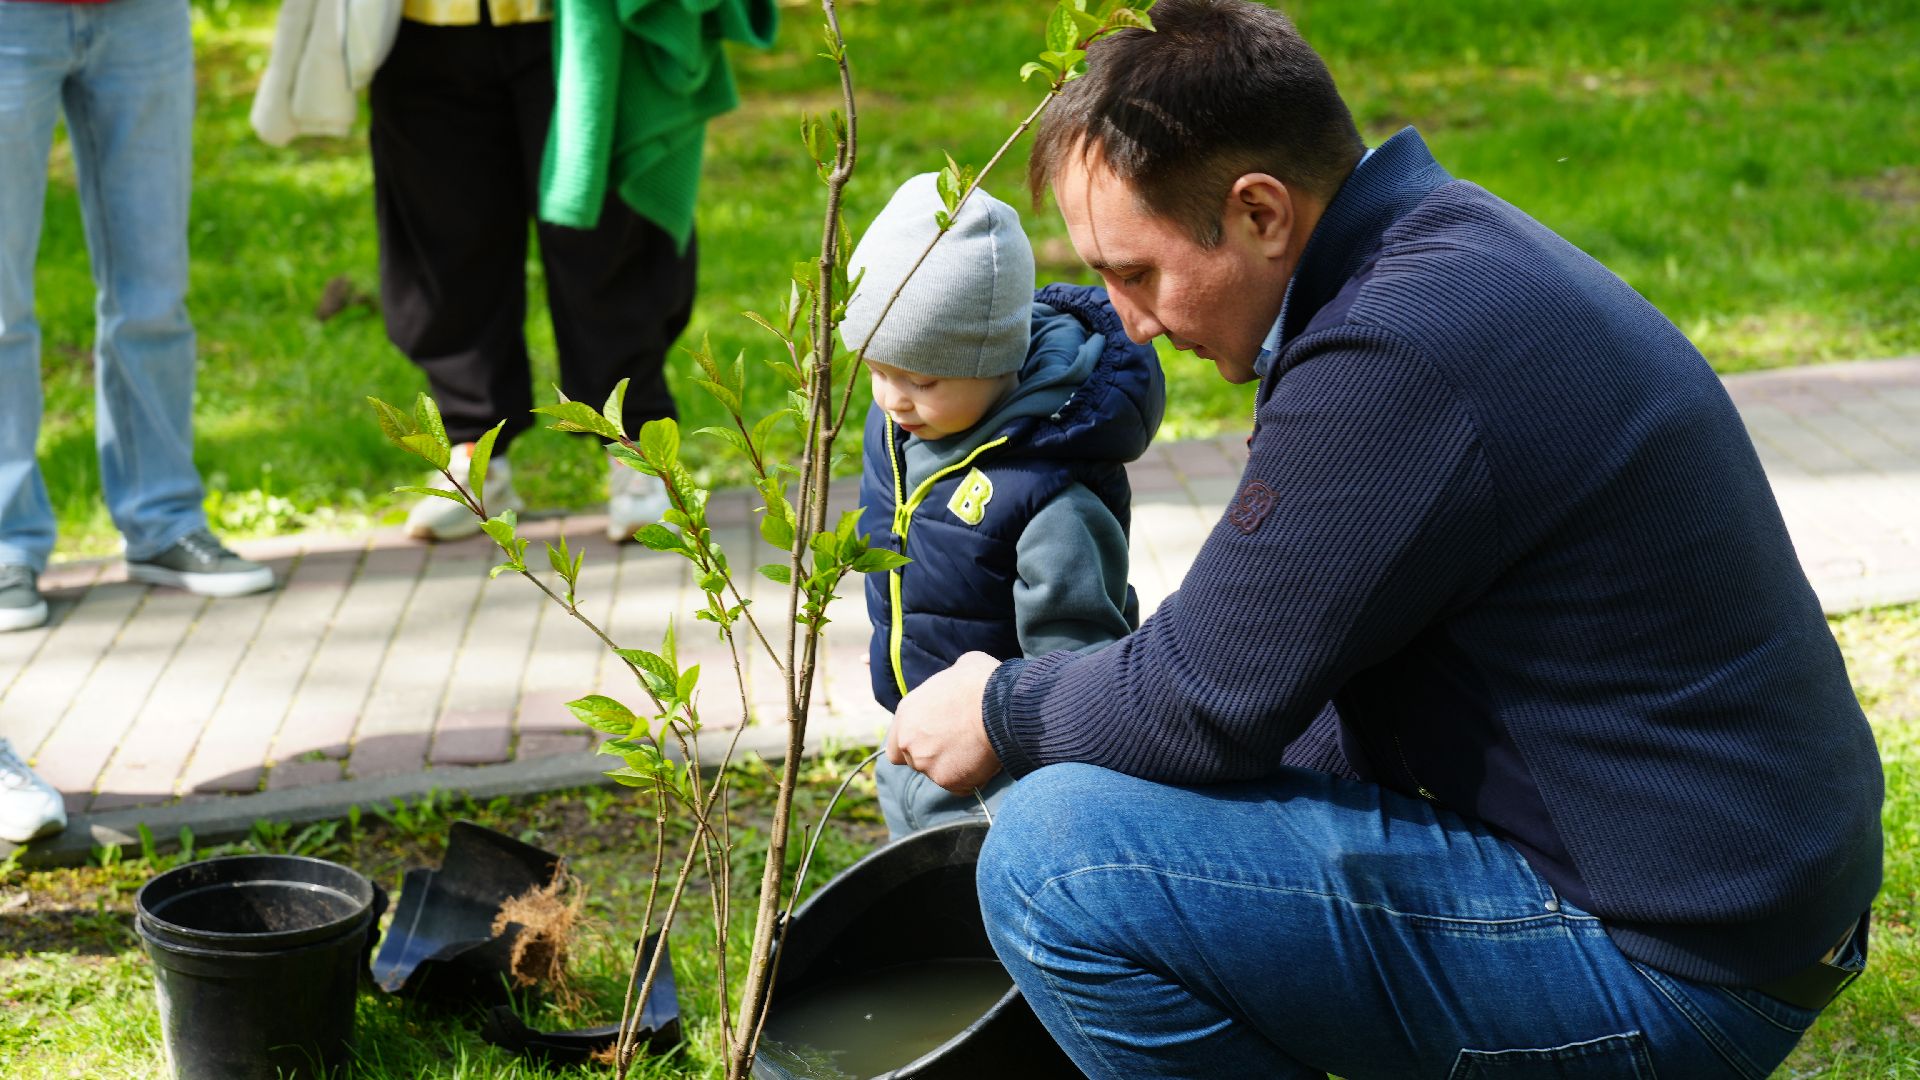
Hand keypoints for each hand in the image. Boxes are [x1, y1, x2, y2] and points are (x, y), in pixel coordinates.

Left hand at [887, 651, 1002, 794]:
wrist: (1000, 705)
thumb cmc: (982, 681)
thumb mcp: (958, 669)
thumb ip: (947, 688)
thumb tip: (960, 684)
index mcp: (906, 714)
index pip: (896, 745)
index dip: (914, 746)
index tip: (933, 743)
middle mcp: (909, 741)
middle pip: (916, 762)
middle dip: (935, 758)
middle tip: (960, 746)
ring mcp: (927, 764)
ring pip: (940, 774)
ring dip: (955, 767)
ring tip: (978, 749)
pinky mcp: (949, 780)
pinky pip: (961, 786)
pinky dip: (972, 778)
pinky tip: (985, 759)